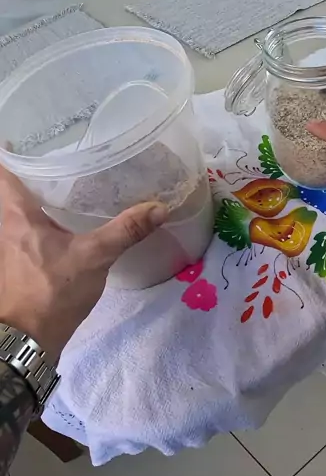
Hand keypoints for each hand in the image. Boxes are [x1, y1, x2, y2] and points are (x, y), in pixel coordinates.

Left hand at [0, 165, 166, 360]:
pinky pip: (24, 226)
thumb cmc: (52, 292)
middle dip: (29, 169)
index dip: (11, 150)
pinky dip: (39, 215)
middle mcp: (6, 225)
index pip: (3, 171)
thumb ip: (125, 230)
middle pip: (10, 187)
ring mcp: (9, 245)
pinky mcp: (16, 261)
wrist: (28, 340)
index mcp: (16, 215)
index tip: (29, 135)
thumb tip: (159, 207)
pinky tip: (64, 218)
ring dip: (34, 193)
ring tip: (64, 178)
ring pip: (17, 208)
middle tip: (57, 151)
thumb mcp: (93, 257)